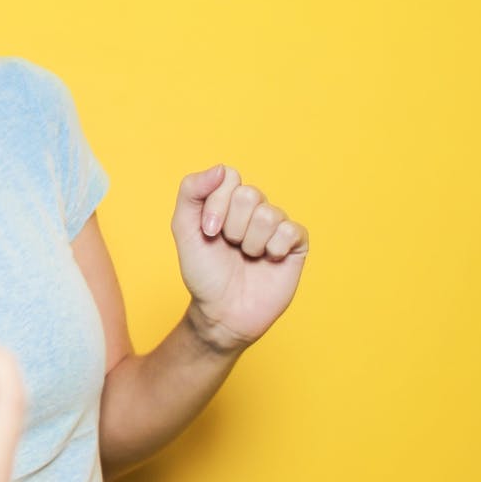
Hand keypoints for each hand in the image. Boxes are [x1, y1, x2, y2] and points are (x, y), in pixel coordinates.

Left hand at [173, 163, 310, 352]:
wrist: (222, 312)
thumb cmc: (204, 273)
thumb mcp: (184, 231)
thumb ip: (191, 192)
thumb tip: (221, 168)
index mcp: (228, 201)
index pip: (229, 177)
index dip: (218, 204)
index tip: (209, 232)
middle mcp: (254, 209)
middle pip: (250, 194)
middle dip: (232, 227)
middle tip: (229, 247)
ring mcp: (276, 225)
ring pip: (268, 215)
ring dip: (250, 243)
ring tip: (247, 257)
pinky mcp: (296, 244)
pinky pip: (290, 231)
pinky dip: (273, 250)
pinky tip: (267, 261)